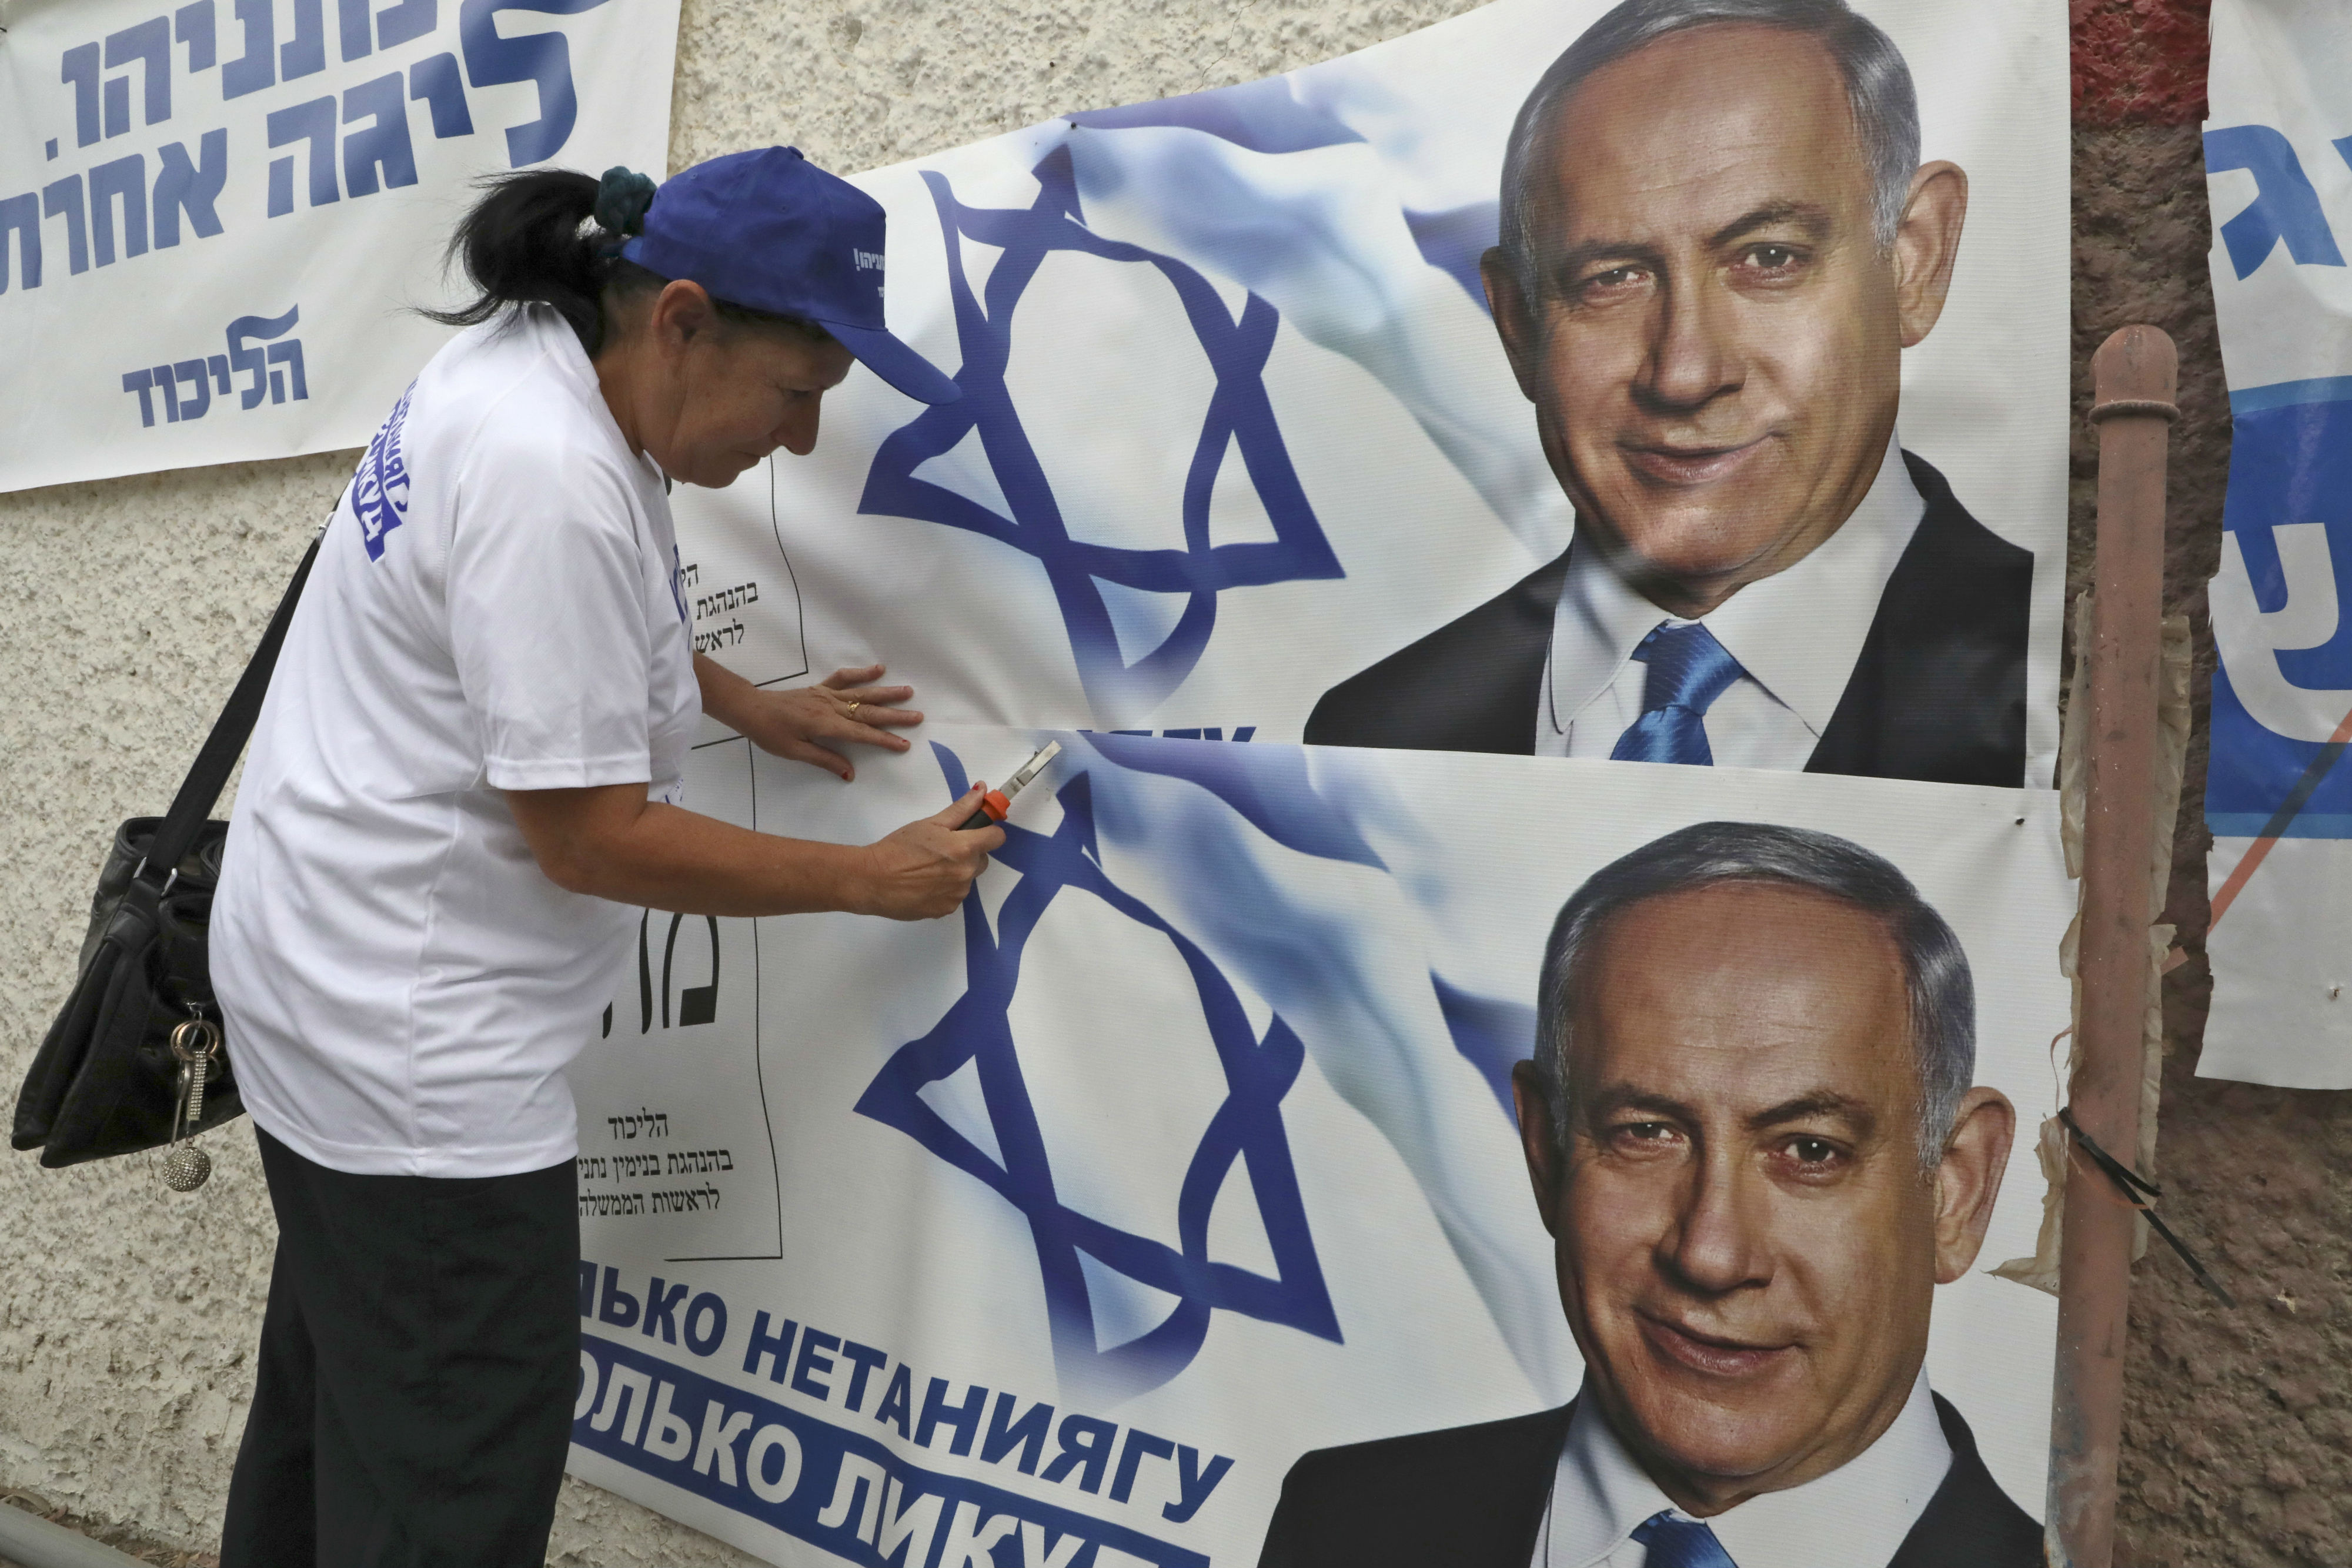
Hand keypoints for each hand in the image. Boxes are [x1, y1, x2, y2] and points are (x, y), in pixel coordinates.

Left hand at [728, 663, 923, 780]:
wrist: (751, 708)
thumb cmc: (770, 734)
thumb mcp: (796, 752)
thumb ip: (825, 760)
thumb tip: (850, 774)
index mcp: (825, 725)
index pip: (861, 734)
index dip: (884, 740)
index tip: (904, 744)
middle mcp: (830, 707)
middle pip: (868, 712)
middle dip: (895, 716)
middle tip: (918, 717)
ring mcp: (826, 695)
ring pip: (861, 693)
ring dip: (886, 693)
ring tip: (908, 692)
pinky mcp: (820, 688)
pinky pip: (843, 679)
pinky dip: (861, 673)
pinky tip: (878, 669)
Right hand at [855, 785, 1003, 919]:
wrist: (872, 880)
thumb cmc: (898, 848)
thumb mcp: (929, 823)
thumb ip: (960, 809)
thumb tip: (982, 791)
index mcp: (965, 848)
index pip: (997, 838)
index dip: (987, 832)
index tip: (975, 831)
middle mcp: (966, 873)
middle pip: (982, 859)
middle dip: (968, 853)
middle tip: (941, 850)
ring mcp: (957, 894)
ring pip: (967, 878)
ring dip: (956, 872)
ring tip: (928, 869)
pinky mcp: (946, 910)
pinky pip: (954, 895)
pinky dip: (944, 890)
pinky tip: (924, 884)